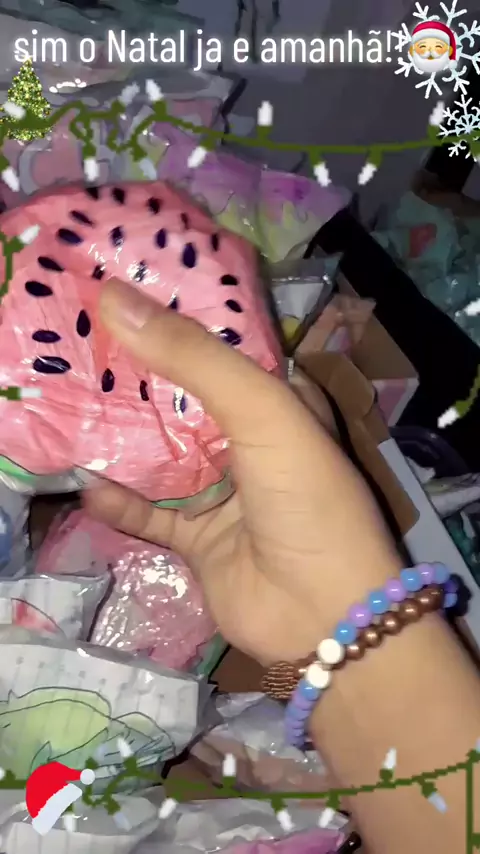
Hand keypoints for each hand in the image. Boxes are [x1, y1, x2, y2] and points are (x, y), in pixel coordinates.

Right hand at [85, 279, 400, 665]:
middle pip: (185, 401)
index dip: (179, 323)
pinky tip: (87, 486)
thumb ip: (192, 357)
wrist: (323, 615)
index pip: (226, 350)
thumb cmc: (306, 499)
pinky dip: (121, 502)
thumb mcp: (262, 412)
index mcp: (281, 404)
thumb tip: (114, 298)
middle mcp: (253, 443)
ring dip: (123, 440)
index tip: (122, 298)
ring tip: (70, 408)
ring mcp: (225, 494)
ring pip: (163, 457)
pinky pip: (152, 514)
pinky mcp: (201, 540)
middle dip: (138, 380)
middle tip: (79, 348)